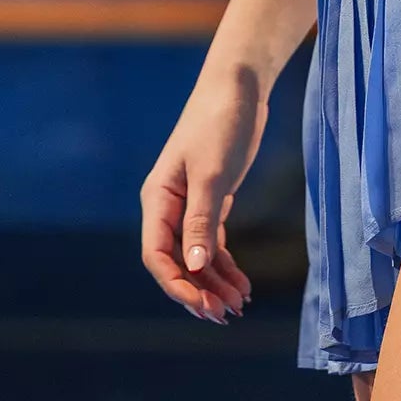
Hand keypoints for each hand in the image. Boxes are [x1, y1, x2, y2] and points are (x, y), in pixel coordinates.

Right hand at [140, 61, 263, 322]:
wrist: (239, 85)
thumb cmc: (220, 123)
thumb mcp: (212, 174)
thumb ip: (201, 221)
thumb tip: (191, 267)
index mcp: (158, 199)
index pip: (158, 256)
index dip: (177, 285)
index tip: (203, 307)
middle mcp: (169, 206)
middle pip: (177, 262)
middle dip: (198, 291)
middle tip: (225, 315)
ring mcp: (190, 204)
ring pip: (196, 256)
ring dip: (214, 282)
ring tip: (240, 305)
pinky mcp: (211, 198)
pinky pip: (212, 242)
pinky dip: (225, 264)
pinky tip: (242, 283)